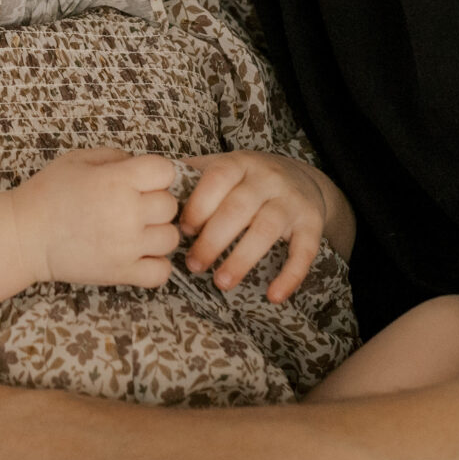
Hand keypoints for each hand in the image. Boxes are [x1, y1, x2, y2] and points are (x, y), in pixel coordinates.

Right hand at [8, 148, 181, 288]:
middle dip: (155, 203)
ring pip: (170, 238)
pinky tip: (139, 255)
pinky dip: (156, 265)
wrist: (24, 236)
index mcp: (117, 180)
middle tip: (132, 206)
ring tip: (134, 232)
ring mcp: (127, 246)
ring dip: (157, 233)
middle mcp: (127, 212)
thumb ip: (114, 157)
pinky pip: (162, 272)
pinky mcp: (122, 273)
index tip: (140, 180)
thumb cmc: (47, 193)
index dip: (155, 174)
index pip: (166, 171)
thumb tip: (139, 166)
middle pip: (170, 206)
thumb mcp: (78, 159)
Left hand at [178, 150, 352, 302]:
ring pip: (267, 229)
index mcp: (239, 163)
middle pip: (239, 208)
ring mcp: (291, 201)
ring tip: (221, 283)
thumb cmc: (247, 180)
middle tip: (194, 265)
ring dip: (242, 259)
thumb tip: (147, 190)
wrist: (302, 178)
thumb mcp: (222, 168)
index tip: (182, 231)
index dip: (198, 206)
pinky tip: (273, 296)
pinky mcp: (311, 224)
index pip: (216, 180)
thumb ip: (190, 177)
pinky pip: (304, 251)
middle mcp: (267, 178)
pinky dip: (290, 275)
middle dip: (213, 239)